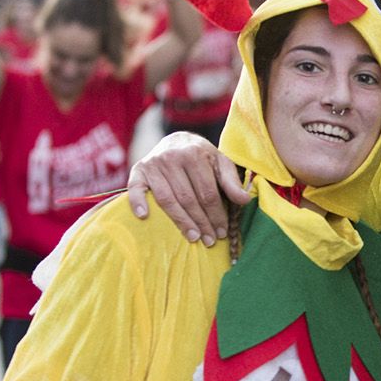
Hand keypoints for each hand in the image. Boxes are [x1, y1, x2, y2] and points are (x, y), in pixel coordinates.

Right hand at [126, 132, 249, 243]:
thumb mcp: (220, 162)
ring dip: (180, 221)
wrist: (176, 140)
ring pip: (167, 199)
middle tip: (209, 240)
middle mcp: (172, 157)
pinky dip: (137, 202)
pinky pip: (135, 188)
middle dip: (201, 222)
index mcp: (194, 154)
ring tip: (193, 237)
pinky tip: (144, 217)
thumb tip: (244, 201)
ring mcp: (153, 164)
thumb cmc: (202, 156)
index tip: (222, 231)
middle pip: (188, 198)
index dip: (216, 214)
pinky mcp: (138, 170)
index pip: (207, 192)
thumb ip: (231, 181)